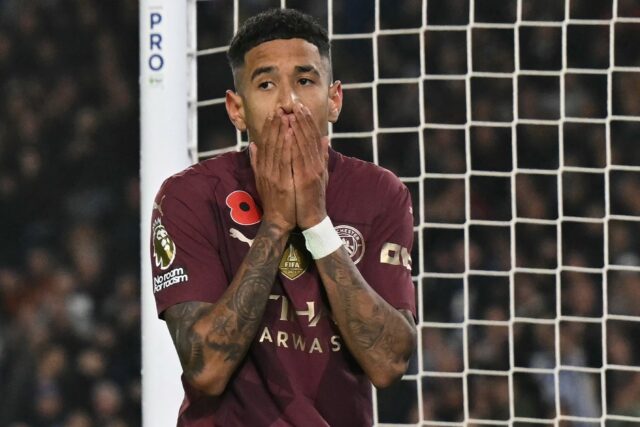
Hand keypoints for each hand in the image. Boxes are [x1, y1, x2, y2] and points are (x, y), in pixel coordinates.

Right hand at [250, 111, 295, 231]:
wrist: (278, 219)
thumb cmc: (274, 200)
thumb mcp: (262, 179)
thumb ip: (257, 162)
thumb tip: (252, 145)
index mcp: (262, 168)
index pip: (264, 143)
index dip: (268, 127)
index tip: (273, 113)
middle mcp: (266, 170)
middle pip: (270, 143)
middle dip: (274, 125)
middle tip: (279, 108)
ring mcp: (274, 176)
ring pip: (277, 149)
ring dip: (281, 131)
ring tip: (285, 116)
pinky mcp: (282, 182)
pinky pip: (285, 161)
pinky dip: (287, 146)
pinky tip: (291, 134)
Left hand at [289, 102, 328, 228]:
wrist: (312, 218)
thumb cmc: (312, 197)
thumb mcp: (319, 175)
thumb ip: (321, 156)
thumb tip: (325, 139)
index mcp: (318, 162)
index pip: (313, 136)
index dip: (307, 121)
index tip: (300, 107)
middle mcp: (317, 163)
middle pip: (310, 136)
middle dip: (303, 119)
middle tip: (296, 103)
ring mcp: (312, 170)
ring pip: (304, 143)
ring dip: (298, 126)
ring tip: (292, 112)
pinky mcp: (305, 178)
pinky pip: (298, 156)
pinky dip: (294, 142)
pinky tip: (290, 131)